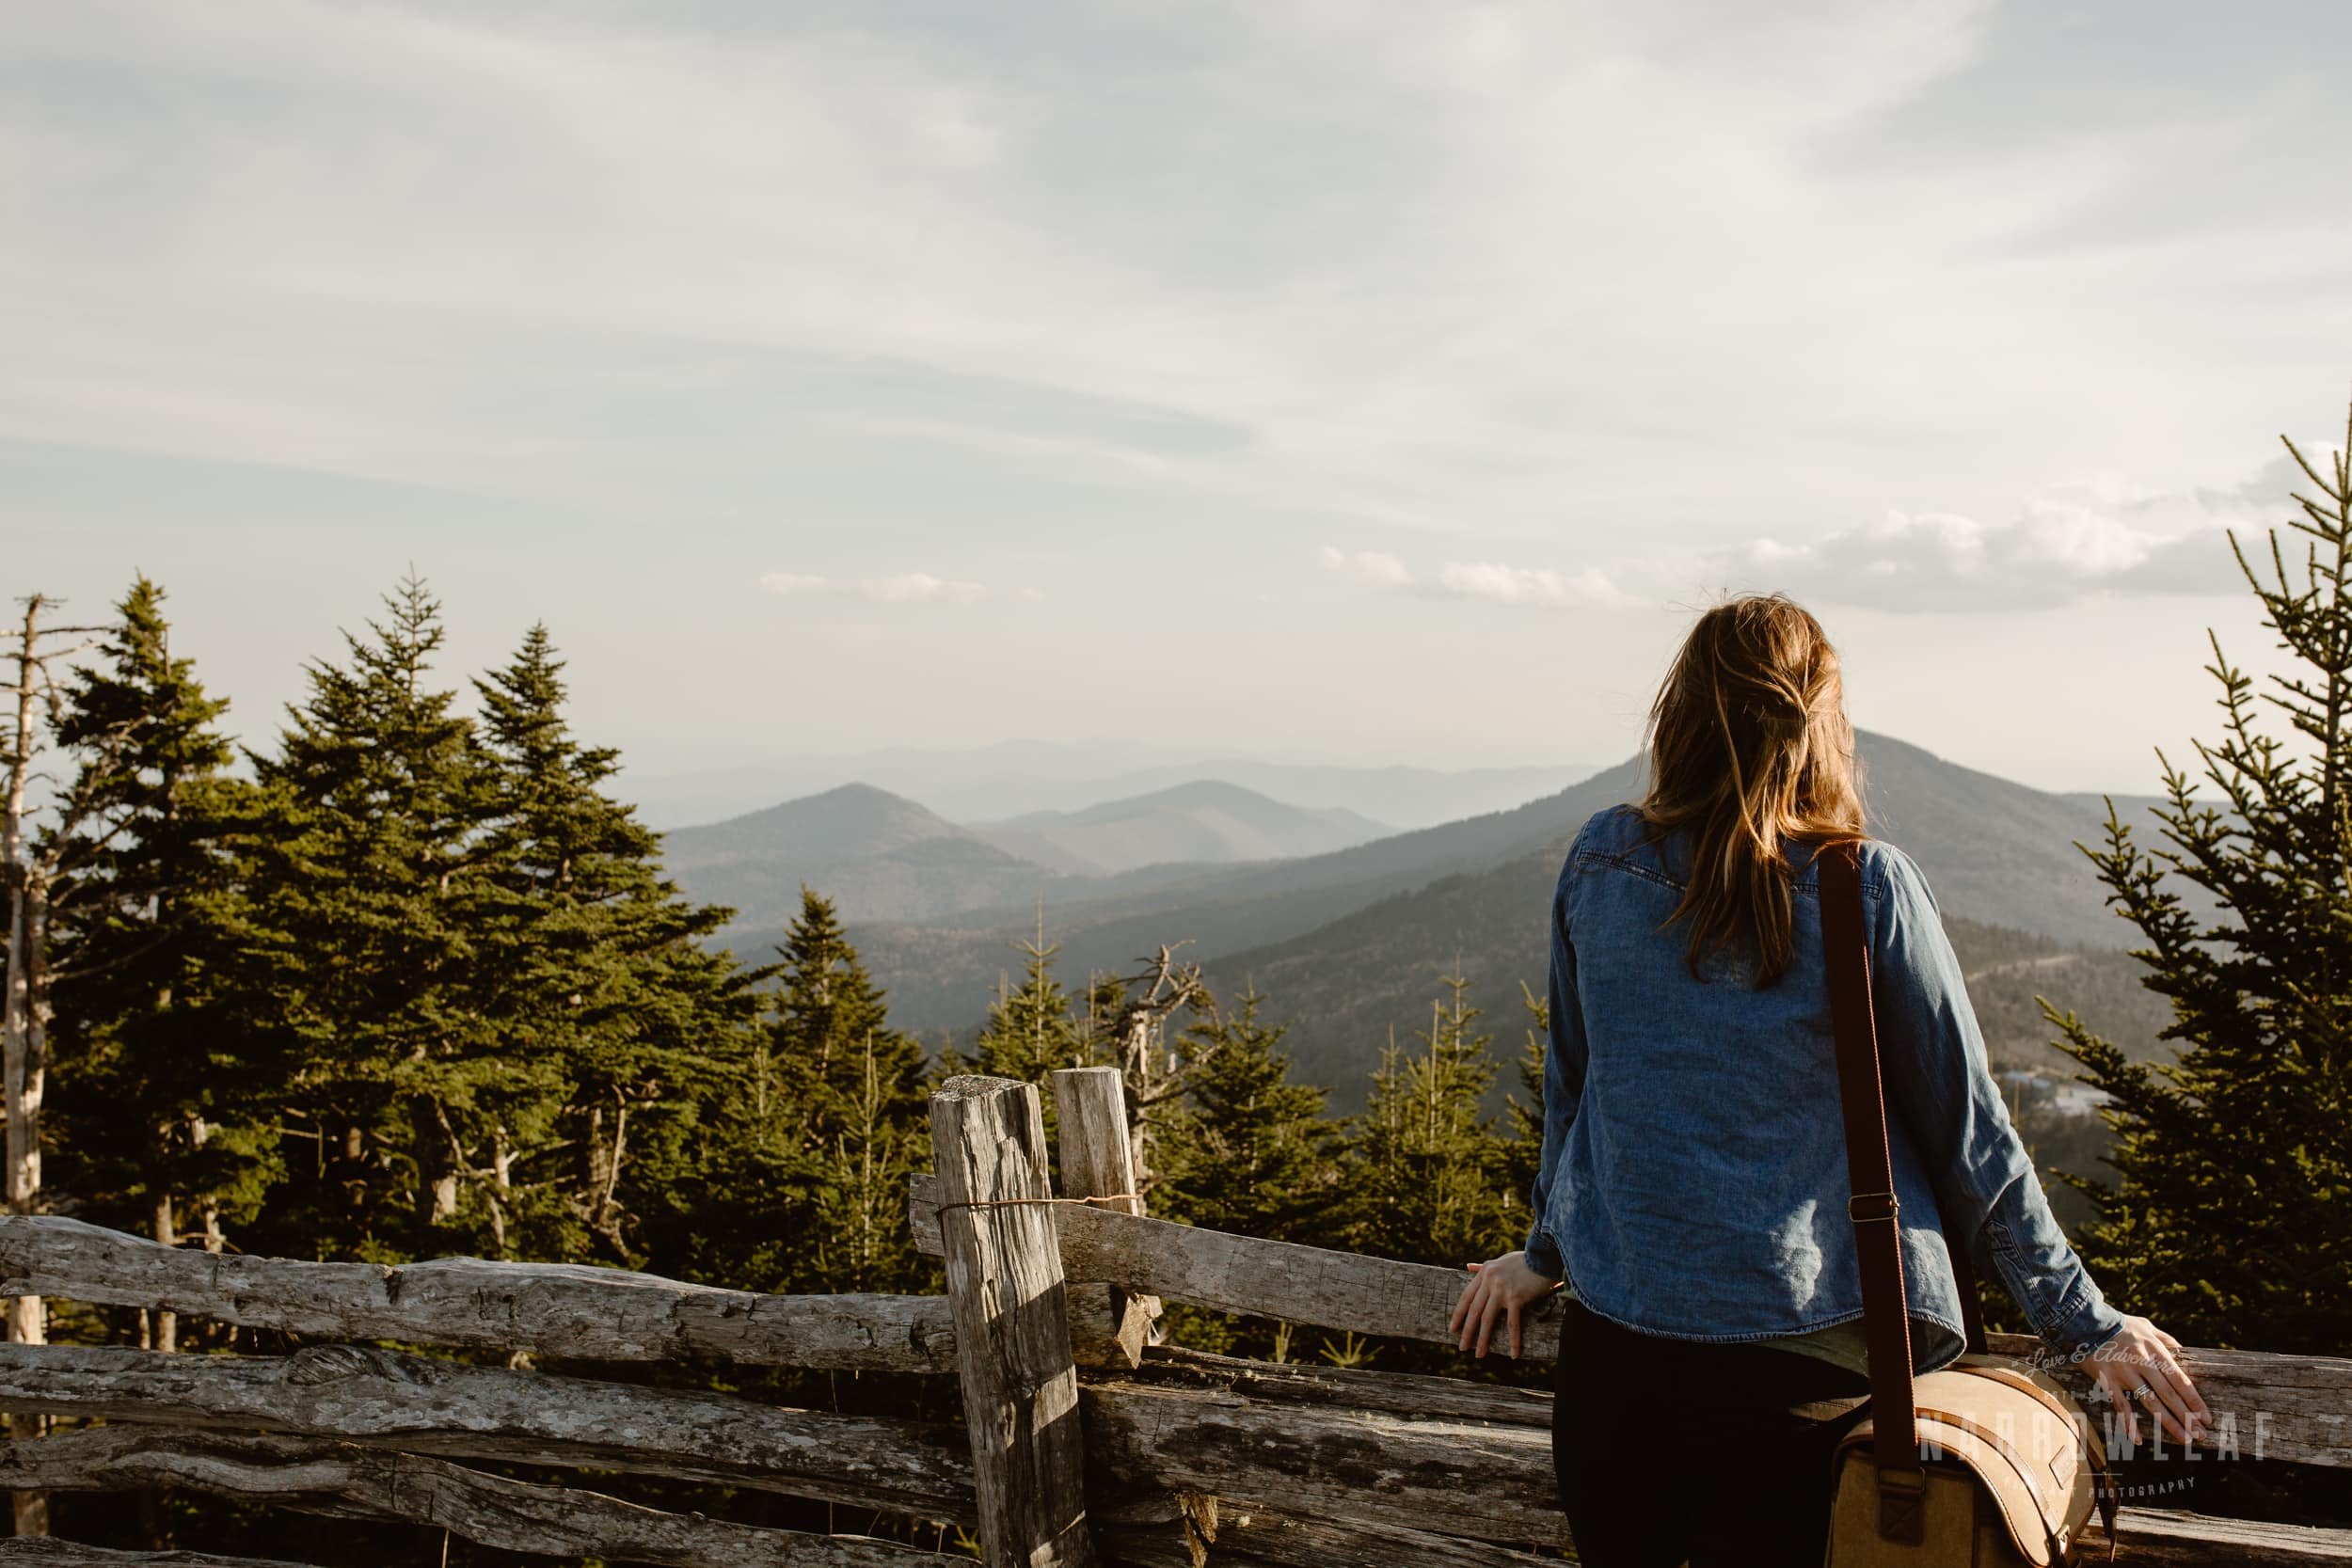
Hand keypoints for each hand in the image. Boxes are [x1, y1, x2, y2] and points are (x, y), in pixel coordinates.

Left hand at [1448, 1250, 1562, 1359]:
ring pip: (1487, 1319)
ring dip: (1483, 1339)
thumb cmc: (1525, 1260)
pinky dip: (1513, 1340)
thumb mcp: (1501, 1260)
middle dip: (1467, 1331)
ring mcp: (1501, 1289)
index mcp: (1485, 1272)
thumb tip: (1467, 1266)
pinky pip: (1512, 1323)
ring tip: (1479, 1354)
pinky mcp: (1516, 1297)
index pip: (1466, 1296)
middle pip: (1474, 1310)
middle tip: (1462, 1347)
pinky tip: (1514, 1354)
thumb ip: (1483, 1266)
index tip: (1452, 1328)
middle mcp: (1490, 1280)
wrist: (1545, 1256)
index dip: (1459, 1314)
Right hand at [2085, 1315, 2208, 1446]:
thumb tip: (2183, 1353)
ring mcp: (2124, 1373)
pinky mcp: (2107, 1380)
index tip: (2206, 1418)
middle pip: (2169, 1395)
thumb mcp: (2146, 1326)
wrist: (2085, 1321)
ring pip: (2150, 1403)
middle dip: (2187, 1417)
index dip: (2194, 1401)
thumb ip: (2166, 1340)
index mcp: (2155, 1351)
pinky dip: (2128, 1424)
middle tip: (2201, 1435)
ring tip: (2184, 1439)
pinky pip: (2120, 1405)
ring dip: (2169, 1423)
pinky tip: (2138, 1440)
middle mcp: (2142, 1363)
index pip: (2180, 1380)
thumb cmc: (2120, 1324)